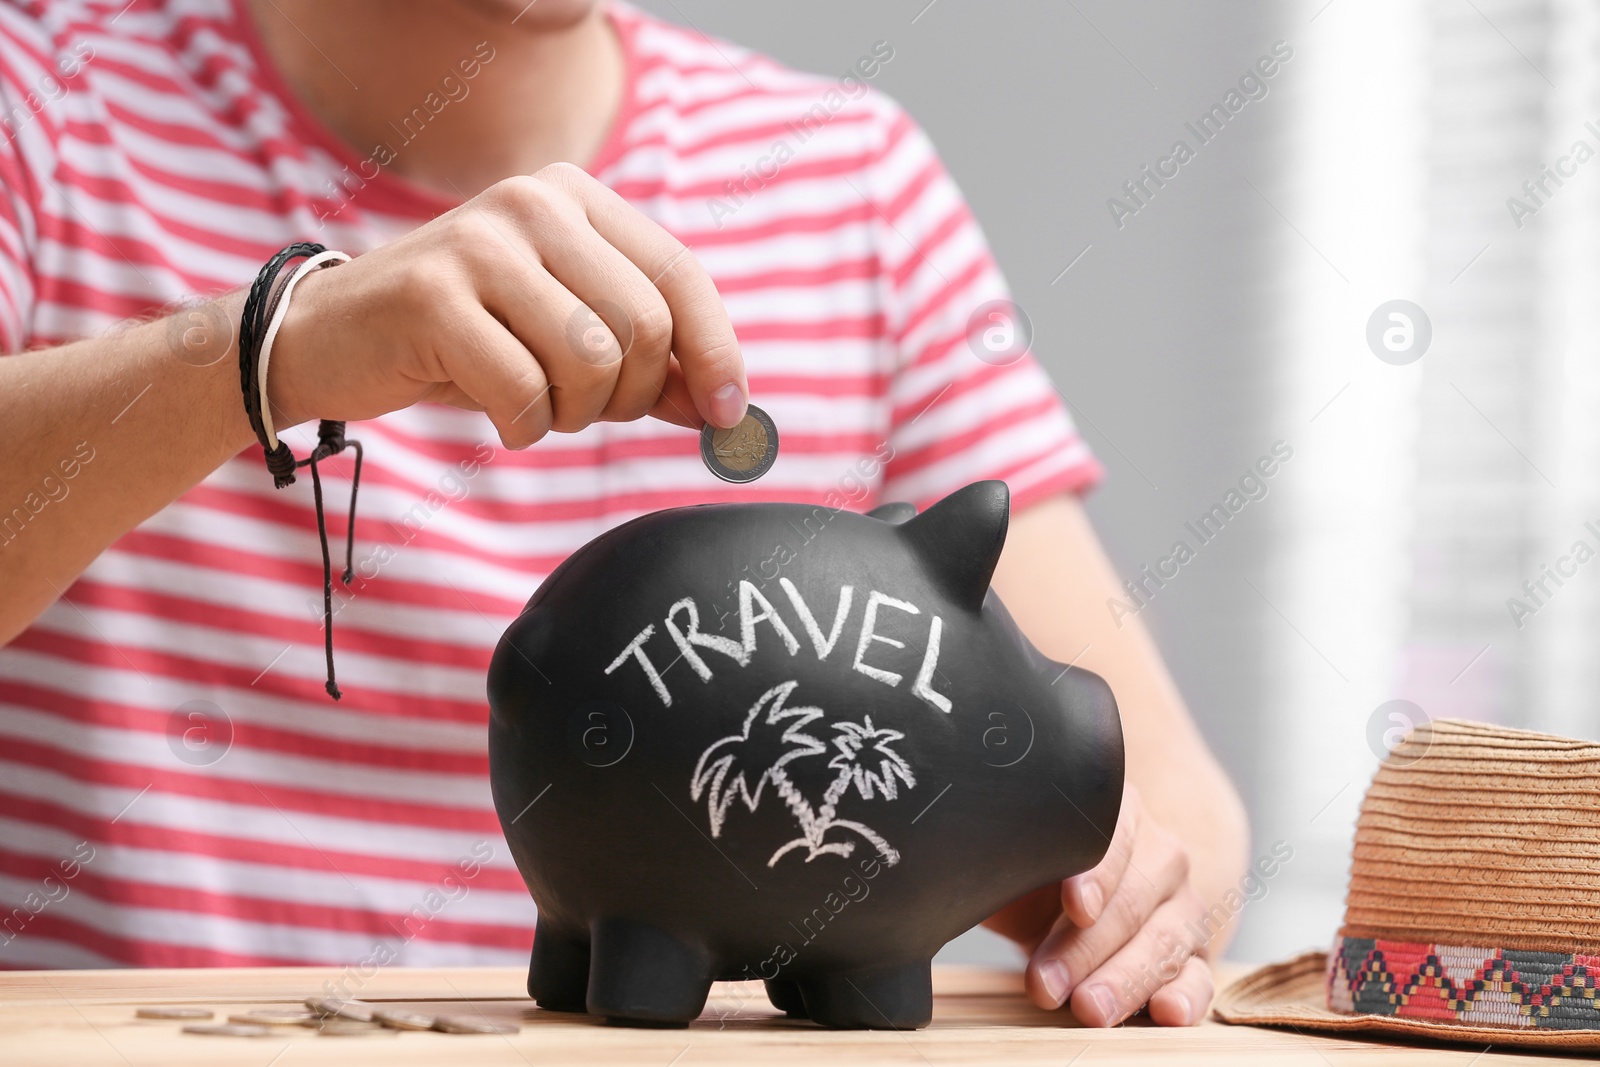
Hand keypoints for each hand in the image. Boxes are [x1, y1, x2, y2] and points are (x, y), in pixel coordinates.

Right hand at [269, 162, 746, 447]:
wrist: (329, 338)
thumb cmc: (463, 340)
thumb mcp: (565, 339)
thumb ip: (648, 366)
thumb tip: (726, 412)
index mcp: (574, 198)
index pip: (679, 274)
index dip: (716, 350)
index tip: (730, 414)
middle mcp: (532, 204)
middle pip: (643, 326)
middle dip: (629, 396)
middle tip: (584, 411)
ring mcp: (479, 244)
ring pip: (591, 360)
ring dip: (572, 414)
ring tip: (534, 406)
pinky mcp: (432, 296)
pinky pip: (524, 391)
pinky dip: (522, 427)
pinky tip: (496, 414)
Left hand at [983, 784, 1213, 1025]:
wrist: (1060, 900)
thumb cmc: (1029, 874)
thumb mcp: (1008, 858)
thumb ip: (993, 856)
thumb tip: (953, 869)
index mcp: (1116, 813)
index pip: (1114, 836)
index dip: (1097, 873)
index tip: (1075, 906)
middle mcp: (1159, 852)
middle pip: (1136, 898)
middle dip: (1089, 947)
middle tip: (1047, 986)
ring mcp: (1181, 904)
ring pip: (1167, 939)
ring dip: (1126, 978)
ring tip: (1087, 1010)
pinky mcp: (1192, 953)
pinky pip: (1198, 975)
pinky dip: (1189, 996)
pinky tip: (1166, 1013)